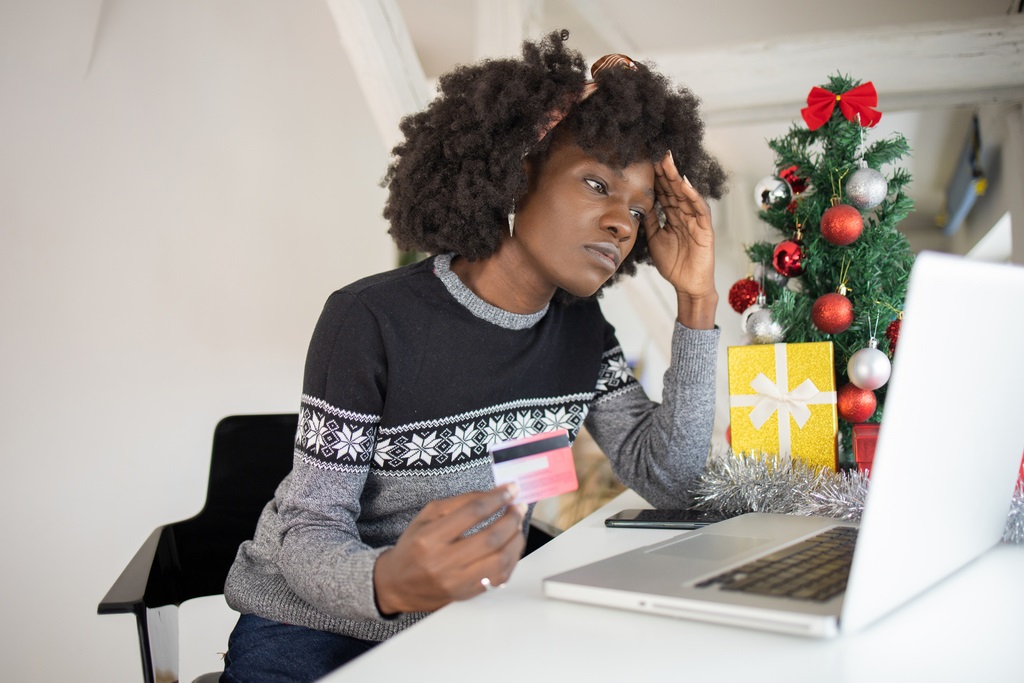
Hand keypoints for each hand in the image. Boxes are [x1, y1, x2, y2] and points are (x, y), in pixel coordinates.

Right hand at [373, 484, 526, 614]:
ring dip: (516, 540)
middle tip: (518, 507)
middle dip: (511, 519)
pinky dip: (511, 559)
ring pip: (499, 561)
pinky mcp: (467, 594)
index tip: (510, 489)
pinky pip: (499, 578)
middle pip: (490, 539)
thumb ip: (460, 502)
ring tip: (517, 525)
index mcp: (429, 538)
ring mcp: (456, 582)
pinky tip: (511, 546)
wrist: (398, 584)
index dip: (497, 498)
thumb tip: (493, 494)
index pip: (472, 513)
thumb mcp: (427, 516)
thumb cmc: (414, 546)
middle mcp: (443, 563)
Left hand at [644, 151, 717, 327]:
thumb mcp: (655, 239)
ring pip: (686, 195)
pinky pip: (699, 210)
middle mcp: (685, 214)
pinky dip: (693, 196)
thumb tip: (638, 204)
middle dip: (666, 171)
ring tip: (669, 162)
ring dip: (678, 178)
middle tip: (657, 152)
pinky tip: (685, 185)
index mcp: (673, 216)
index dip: (656, 178)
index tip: (645, 162)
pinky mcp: (705, 229)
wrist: (687, 285)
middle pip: (675, 189)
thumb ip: (650, 221)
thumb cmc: (673, 264)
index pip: (664, 193)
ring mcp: (695, 221)